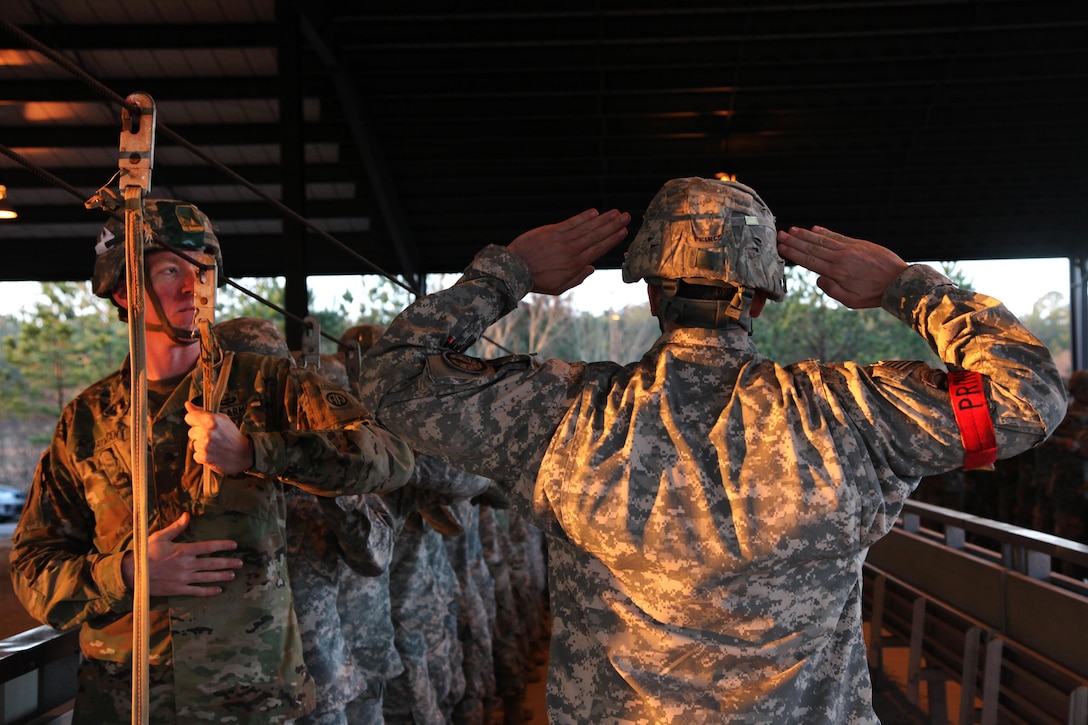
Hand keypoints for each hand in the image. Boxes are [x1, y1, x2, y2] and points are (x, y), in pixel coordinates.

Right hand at [122, 512, 241, 596]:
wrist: (132, 573)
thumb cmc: (145, 553)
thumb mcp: (160, 537)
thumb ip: (176, 527)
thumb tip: (187, 515)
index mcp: (184, 550)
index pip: (208, 547)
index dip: (223, 546)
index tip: (234, 545)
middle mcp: (187, 564)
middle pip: (212, 563)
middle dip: (228, 563)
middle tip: (240, 563)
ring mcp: (184, 578)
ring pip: (208, 577)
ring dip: (221, 576)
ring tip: (232, 575)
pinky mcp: (179, 589)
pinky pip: (197, 591)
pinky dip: (208, 591)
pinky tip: (218, 591)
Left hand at [184, 400, 253, 474]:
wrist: (244, 453)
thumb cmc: (232, 435)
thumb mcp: (222, 419)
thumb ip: (202, 412)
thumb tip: (188, 404)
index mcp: (210, 420)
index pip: (189, 417)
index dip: (195, 421)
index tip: (202, 424)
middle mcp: (205, 432)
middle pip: (191, 432)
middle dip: (199, 434)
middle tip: (213, 437)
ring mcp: (203, 445)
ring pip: (193, 444)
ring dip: (201, 445)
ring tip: (214, 445)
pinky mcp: (203, 457)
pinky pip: (196, 455)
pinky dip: (203, 455)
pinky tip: (213, 453)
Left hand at [507, 208, 630, 294]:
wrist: (515, 269)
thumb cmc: (537, 281)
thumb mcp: (559, 287)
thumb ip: (577, 279)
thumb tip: (591, 268)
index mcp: (575, 265)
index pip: (598, 249)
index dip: (612, 239)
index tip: (623, 231)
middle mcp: (571, 251)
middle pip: (597, 235)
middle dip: (613, 226)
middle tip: (627, 217)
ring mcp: (562, 240)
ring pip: (587, 227)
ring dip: (603, 219)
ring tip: (616, 212)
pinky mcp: (551, 231)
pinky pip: (571, 223)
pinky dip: (583, 217)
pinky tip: (594, 212)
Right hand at [776, 226, 908, 308]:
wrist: (899, 282)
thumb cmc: (874, 294)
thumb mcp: (851, 301)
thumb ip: (832, 290)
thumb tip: (818, 279)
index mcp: (837, 272)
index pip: (810, 260)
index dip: (794, 253)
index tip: (781, 247)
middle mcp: (841, 257)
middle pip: (813, 247)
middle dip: (795, 241)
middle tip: (780, 234)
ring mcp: (850, 248)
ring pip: (823, 240)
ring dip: (806, 235)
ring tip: (792, 230)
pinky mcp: (858, 244)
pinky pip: (837, 236)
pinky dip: (824, 232)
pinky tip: (814, 228)